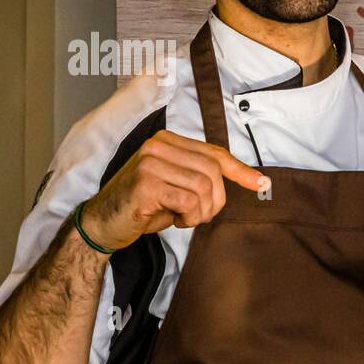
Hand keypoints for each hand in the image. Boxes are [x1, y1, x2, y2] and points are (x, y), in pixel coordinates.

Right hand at [81, 129, 268, 250]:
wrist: (102, 223)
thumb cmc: (143, 205)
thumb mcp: (177, 185)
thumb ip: (202, 176)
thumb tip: (249, 178)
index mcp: (168, 141)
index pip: (215, 153)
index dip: (241, 170)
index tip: (262, 183)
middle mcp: (159, 145)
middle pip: (213, 172)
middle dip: (215, 201)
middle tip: (199, 215)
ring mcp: (150, 162)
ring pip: (203, 188)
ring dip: (200, 212)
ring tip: (183, 217)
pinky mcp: (146, 183)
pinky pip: (188, 202)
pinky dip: (188, 218)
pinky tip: (173, 220)